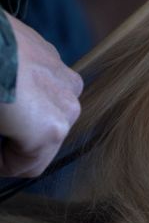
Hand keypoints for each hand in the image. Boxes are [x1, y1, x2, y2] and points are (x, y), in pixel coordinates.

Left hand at [0, 13, 82, 176]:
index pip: (30, 167)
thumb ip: (0, 149)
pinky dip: (30, 90)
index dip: (4, 165)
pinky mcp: (54, 55)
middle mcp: (67, 106)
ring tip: (3, 106)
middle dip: (19, 140)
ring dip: (29, 115)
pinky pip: (49, 85)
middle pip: (45, 140)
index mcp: (50, 130)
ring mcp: (64, 78)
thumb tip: (1, 152)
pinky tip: (6, 81)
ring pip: (51, 111)